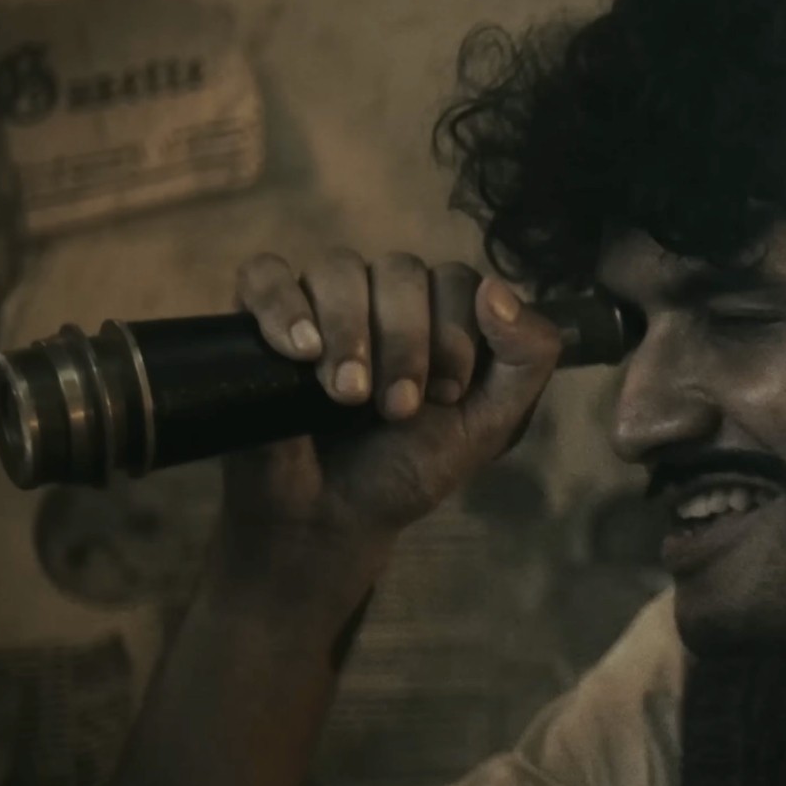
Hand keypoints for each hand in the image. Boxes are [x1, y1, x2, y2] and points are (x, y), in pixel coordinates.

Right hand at [217, 249, 561, 613]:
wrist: (330, 517)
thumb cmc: (410, 468)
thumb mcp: (490, 424)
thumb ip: (526, 359)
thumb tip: (496, 288)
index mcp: (439, 312)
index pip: (457, 278)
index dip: (456, 333)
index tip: (446, 395)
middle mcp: (381, 297)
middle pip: (400, 270)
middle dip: (406, 341)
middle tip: (396, 408)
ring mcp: (319, 303)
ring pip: (338, 268)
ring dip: (349, 330)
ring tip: (347, 396)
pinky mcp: (258, 319)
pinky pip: (264, 275)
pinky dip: (283, 304)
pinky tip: (301, 350)